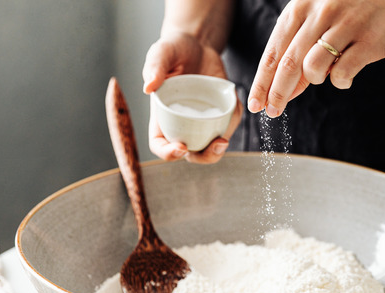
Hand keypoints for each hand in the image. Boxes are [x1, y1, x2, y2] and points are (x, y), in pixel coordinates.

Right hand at [143, 32, 242, 163]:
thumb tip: (148, 87)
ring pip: (210, 146)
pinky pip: (227, 125)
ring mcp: (201, 121)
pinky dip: (233, 122)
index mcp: (162, 116)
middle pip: (190, 154)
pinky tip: (235, 108)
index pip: (160, 145)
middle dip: (203, 157)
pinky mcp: (219, 113)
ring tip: (223, 138)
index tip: (181, 147)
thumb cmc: (174, 50)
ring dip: (219, 149)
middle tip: (215, 145)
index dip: (168, 153)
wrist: (197, 44)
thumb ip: (154, 67)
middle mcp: (181, 123)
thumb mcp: (162, 52)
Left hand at [247, 0, 384, 116]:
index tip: (255, 104)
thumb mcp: (322, 23)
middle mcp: (321, 11)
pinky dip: (340, 81)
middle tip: (272, 112)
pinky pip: (342, 73)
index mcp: (302, 5)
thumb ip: (301, 52)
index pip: (274, 50)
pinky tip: (346, 75)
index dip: (262, 81)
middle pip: (288, 63)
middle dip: (277, 93)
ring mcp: (346, 24)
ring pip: (313, 68)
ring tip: (327, 74)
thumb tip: (282, 91)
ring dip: (316, 80)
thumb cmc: (355, 14)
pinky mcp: (368, 40)